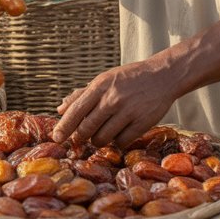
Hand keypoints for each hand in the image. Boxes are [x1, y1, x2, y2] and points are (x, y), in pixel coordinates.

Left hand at [52, 59, 178, 149]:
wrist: (163, 76)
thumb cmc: (128, 79)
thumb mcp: (104, 80)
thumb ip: (82, 94)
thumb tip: (60, 110)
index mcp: (100, 86)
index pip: (76, 110)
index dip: (64, 126)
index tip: (56, 137)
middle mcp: (113, 99)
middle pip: (87, 128)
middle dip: (79, 137)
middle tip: (80, 138)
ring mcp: (128, 111)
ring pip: (102, 138)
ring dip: (98, 140)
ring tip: (102, 133)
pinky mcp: (142, 123)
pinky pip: (121, 142)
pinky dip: (117, 142)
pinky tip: (119, 133)